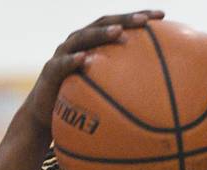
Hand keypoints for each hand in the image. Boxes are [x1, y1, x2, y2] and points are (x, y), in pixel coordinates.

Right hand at [22, 11, 164, 134]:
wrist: (43, 116)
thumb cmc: (77, 104)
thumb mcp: (102, 93)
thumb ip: (122, 87)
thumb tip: (156, 100)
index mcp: (94, 43)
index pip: (119, 24)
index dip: (140, 17)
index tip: (163, 16)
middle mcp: (79, 42)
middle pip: (104, 23)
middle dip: (125, 19)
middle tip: (145, 21)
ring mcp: (63, 54)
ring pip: (83, 38)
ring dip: (101, 34)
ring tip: (119, 33)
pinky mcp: (50, 71)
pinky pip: (62, 64)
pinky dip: (73, 60)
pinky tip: (85, 59)